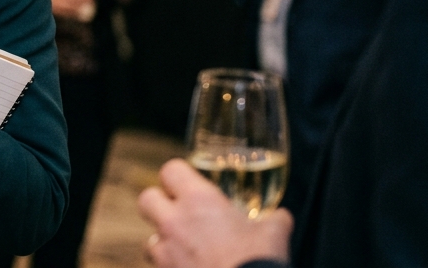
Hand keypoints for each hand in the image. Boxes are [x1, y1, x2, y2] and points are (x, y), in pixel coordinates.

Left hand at [138, 159, 291, 267]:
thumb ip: (274, 219)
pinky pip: (159, 264)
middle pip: (146, 198)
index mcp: (200, 201)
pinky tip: (191, 266)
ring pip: (151, 237)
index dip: (178, 176)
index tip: (188, 184)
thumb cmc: (257, 262)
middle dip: (159, 203)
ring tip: (188, 247)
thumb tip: (280, 217)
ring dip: (165, 240)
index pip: (171, 170)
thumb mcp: (274, 234)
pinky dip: (170, 264)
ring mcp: (166, 250)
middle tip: (178, 212)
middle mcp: (175, 222)